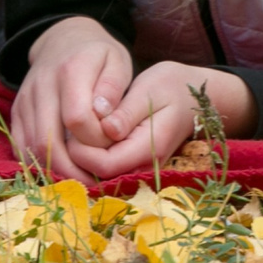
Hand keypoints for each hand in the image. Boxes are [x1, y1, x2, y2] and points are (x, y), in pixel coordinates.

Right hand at [11, 18, 134, 184]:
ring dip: (54, 171)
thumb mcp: (117, 61)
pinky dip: (37, 164)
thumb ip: (112, 88)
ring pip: (31, 147)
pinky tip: (59, 172)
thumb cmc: (98, 56)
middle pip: (47, 139)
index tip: (111, 147)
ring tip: (79, 183)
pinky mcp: (16, 112)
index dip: (94, 140)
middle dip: (71, 169)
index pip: (76, 118)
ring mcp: (24, 99)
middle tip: (94, 185)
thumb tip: (103, 118)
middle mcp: (41, 85)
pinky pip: (20, 145)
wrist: (62, 39)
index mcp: (70, 70)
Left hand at [65, 61, 251, 182]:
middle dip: (79, 156)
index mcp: (149, 146)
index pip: (105, 165)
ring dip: (84, 158)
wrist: (194, 98)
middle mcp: (145, 165)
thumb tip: (106, 130)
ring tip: (74, 132)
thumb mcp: (149, 89)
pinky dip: (92, 157)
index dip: (83, 151)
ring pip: (102, 176)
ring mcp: (141, 168)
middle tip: (67, 129)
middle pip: (100, 176)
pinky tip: (85, 137)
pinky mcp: (134, 164)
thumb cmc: (171, 86)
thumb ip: (127, 112)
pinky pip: (108, 169)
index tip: (72, 128)